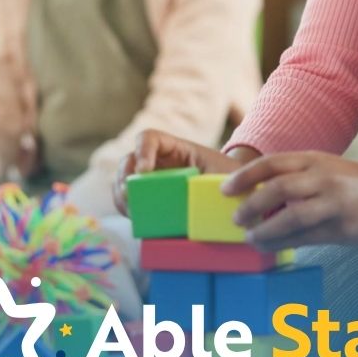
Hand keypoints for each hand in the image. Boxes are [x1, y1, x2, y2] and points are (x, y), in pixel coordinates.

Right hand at [113, 129, 253, 214]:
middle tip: (129, 195)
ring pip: (124, 181)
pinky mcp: (151, 199)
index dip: (142, 150)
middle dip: (124, 177)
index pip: (149, 138)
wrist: (235, 192)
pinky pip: (129, 201)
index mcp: (176, 149)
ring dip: (121, 195)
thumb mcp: (223, 176)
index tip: (145, 171)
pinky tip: (134, 218)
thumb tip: (196, 201)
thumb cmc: (229, 178)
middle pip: (129, 160)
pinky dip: (126, 209)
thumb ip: (209, 182)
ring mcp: (152, 180)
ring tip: (130, 210)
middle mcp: (159, 162)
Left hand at [223, 152, 357, 249]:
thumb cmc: (348, 181)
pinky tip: (271, 245)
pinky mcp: (342, 227)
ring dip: (266, 230)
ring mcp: (334, 203)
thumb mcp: (322, 167)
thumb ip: (294, 177)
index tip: (225, 190)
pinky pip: (307, 237)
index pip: (272, 163)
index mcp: (313, 159)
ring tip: (251, 238)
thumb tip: (253, 195)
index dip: (245, 176)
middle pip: (280, 188)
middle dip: (252, 205)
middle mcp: (323, 178)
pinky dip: (284, 242)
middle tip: (236, 219)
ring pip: (293, 217)